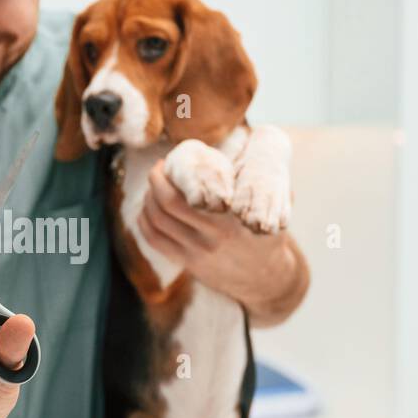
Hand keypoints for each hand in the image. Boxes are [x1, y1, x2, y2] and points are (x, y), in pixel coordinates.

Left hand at [138, 158, 305, 324]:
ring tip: (153, 187)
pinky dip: (145, 222)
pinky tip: (147, 209)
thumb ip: (264, 179)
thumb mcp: (273, 206)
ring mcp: (197, 251)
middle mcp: (212, 234)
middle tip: (158, 169)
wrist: (267, 278)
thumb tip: (258, 139)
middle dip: (156, 180)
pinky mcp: (188, 263)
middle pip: (167, 202)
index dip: (172, 172)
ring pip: (157, 221)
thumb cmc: (268, 235)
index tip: (171, 159)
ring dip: (148, 199)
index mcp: (231, 216)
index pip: (192, 190)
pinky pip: (155, 240)